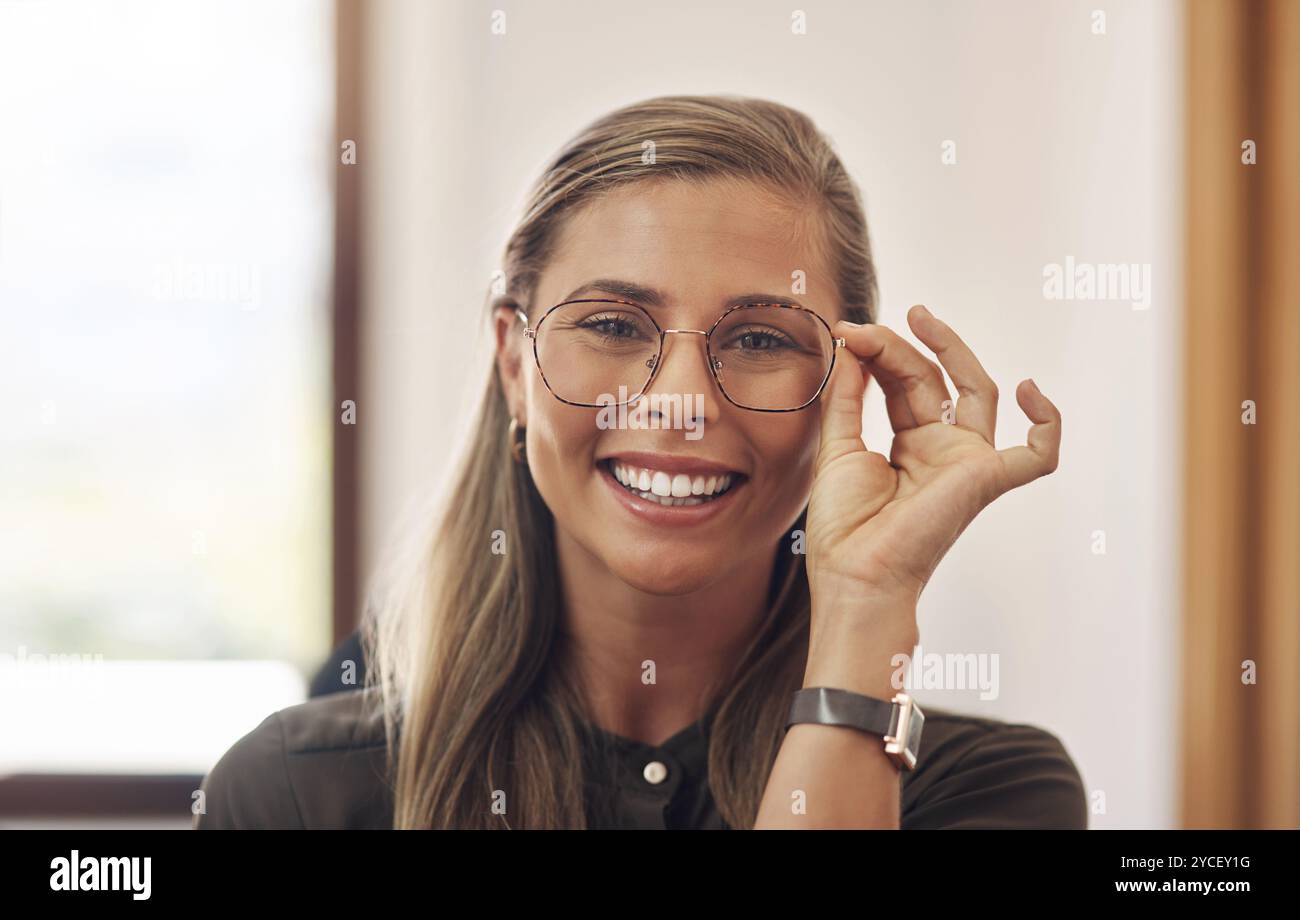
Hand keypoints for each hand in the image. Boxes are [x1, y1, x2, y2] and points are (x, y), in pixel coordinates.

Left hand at [806, 304, 1061, 619]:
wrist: (853, 574)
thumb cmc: (844, 528)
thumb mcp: (837, 447)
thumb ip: (846, 396)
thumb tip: (852, 346)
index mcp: (909, 445)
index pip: (904, 384)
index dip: (879, 354)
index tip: (848, 333)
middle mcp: (943, 450)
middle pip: (935, 379)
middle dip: (905, 346)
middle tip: (876, 323)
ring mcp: (967, 462)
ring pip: (975, 391)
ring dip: (948, 350)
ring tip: (916, 319)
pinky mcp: (986, 480)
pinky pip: (1037, 456)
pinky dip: (1047, 424)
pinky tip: (1031, 389)